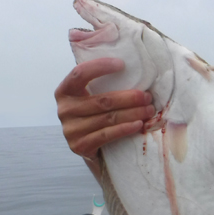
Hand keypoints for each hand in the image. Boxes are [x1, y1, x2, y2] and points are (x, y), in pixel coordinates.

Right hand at [55, 57, 155, 175]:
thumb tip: (129, 67)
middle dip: (129, 98)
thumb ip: (100, 85)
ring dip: (133, 113)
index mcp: (64, 92)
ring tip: (148, 110)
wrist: (89, 150)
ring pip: (108, 118)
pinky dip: (125, 129)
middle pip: (102, 100)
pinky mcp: (80, 146)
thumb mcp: (90, 99)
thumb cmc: (94, 118)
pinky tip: (139, 124)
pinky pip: (107, 135)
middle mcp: (64, 110)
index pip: (79, 74)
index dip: (100, 67)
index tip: (122, 64)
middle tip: (147, 97)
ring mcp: (71, 130)